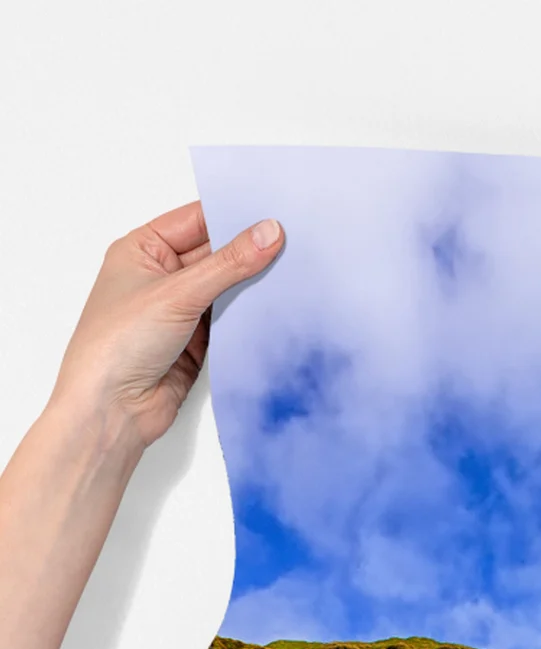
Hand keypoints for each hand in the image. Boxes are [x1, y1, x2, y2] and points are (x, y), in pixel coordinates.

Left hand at [51, 201, 283, 448]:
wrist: (113, 410)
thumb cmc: (117, 345)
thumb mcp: (178, 293)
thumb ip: (228, 264)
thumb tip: (268, 232)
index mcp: (142, 250)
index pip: (197, 221)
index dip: (233, 216)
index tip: (274, 214)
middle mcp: (161, 277)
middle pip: (216, 255)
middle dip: (250, 252)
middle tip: (293, 244)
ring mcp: (181, 311)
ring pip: (228, 290)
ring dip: (253, 287)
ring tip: (294, 273)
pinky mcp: (198, 342)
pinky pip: (232, 321)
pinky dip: (252, 317)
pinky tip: (277, 310)